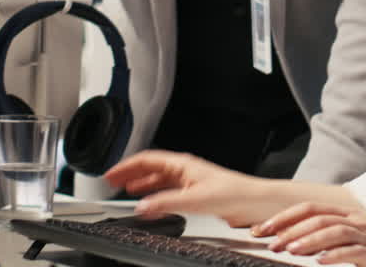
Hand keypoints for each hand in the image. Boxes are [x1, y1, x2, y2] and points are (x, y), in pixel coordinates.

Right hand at [104, 150, 273, 226]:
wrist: (255, 202)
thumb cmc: (234, 193)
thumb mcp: (195, 199)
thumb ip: (167, 203)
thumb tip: (142, 207)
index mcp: (182, 164)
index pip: (147, 160)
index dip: (126, 166)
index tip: (111, 174)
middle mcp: (185, 170)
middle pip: (150, 167)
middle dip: (130, 173)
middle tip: (113, 181)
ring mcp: (190, 181)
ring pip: (158, 179)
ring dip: (141, 183)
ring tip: (127, 190)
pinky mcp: (196, 194)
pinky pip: (168, 191)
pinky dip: (155, 195)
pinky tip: (152, 204)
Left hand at [257, 203, 365, 266]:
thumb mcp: (347, 240)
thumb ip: (324, 238)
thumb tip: (290, 241)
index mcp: (344, 214)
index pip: (309, 208)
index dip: (284, 216)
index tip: (262, 229)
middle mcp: (354, 219)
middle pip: (318, 217)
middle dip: (291, 228)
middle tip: (270, 242)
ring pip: (333, 230)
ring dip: (310, 240)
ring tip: (290, 250)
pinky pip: (352, 251)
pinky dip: (335, 255)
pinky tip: (320, 261)